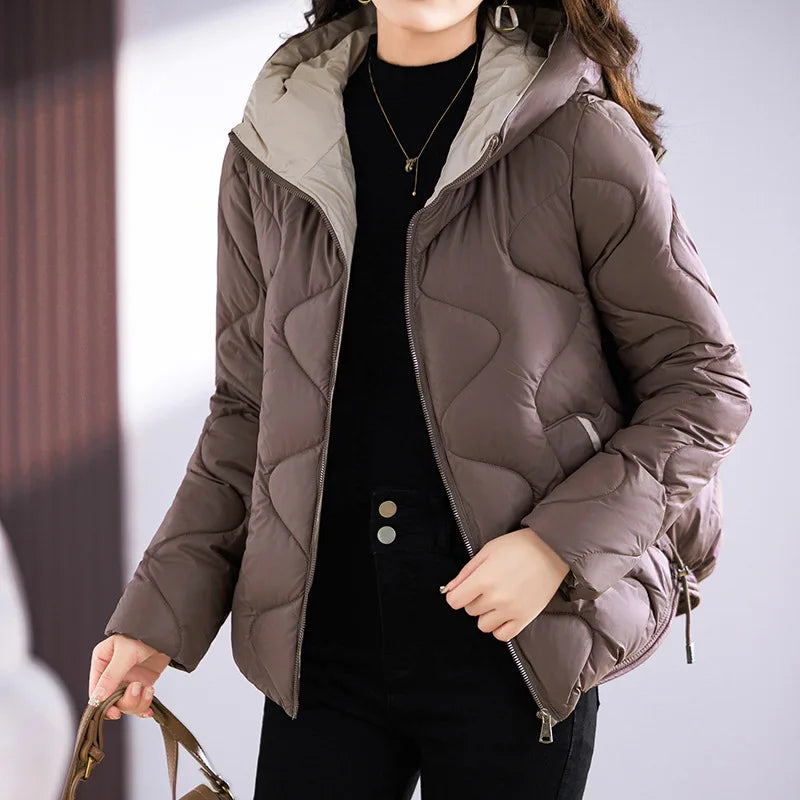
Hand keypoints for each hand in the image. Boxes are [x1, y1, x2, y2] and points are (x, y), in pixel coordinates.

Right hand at [88, 634, 170, 719]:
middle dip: (126, 701)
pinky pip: (139, 702)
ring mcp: (128, 679)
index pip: (95, 690)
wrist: (167, 630)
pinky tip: (149, 709)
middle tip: (137, 689)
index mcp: (102, 661)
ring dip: (138, 702)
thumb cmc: (143, 633)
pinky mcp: (142, 682)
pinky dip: (144, 706)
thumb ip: (111, 676)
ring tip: (148, 690)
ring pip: (126, 703)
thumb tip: (97, 697)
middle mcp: (113, 673)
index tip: (115, 712)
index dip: (103, 704)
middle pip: (111, 701)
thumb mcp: (125, 653)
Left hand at [442, 527, 570, 640]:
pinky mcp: (525, 618)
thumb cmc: (518, 546)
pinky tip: (504, 613)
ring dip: (486, 614)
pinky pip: (503, 635)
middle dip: (474, 599)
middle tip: (488, 586)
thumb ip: (465, 572)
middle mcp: (496, 598)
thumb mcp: (487, 551)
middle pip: (470, 611)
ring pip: (484, 625)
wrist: (551, 550)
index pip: (454, 601)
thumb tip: (448, 589)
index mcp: (483, 579)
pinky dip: (500, 627)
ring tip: (497, 599)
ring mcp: (511, 610)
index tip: (465, 589)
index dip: (457, 594)